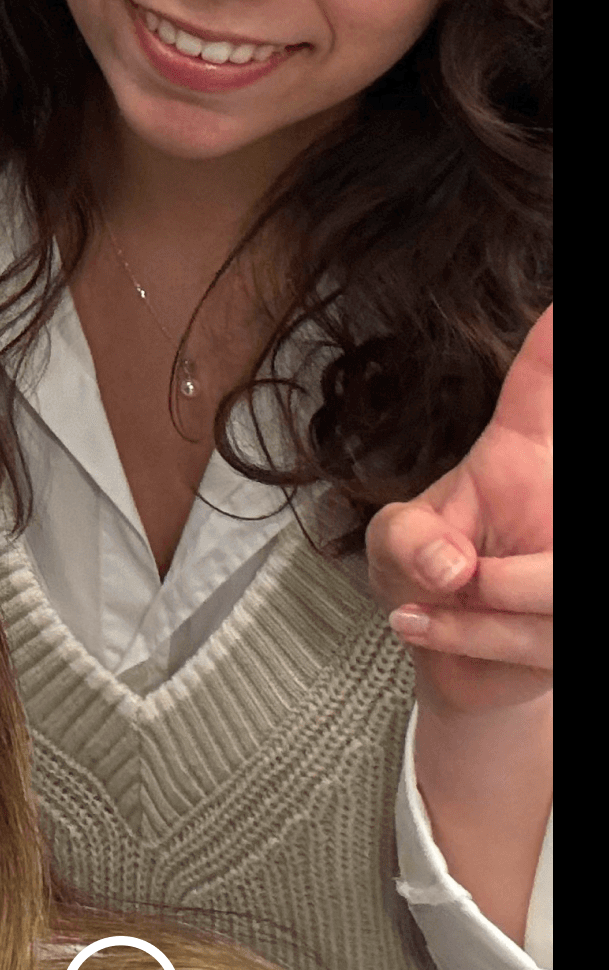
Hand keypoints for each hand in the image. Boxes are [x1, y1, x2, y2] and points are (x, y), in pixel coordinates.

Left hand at [365, 306, 551, 714]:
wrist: (463, 665)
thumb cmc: (428, 582)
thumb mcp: (394, 548)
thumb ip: (406, 539)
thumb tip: (453, 566)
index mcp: (521, 452)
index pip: (541, 385)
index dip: (553, 345)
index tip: (559, 304)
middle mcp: (562, 492)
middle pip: (554, 488)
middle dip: (509, 577)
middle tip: (456, 578)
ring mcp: (574, 562)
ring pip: (553, 589)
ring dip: (482, 614)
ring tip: (437, 604)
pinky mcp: (576, 618)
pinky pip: (545, 632)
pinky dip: (475, 640)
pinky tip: (433, 627)